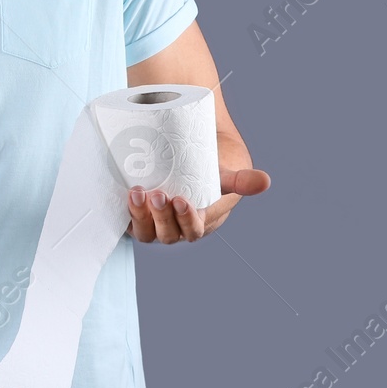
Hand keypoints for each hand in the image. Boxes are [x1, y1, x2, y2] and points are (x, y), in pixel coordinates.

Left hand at [126, 167, 270, 243]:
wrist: (188, 154)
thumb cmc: (213, 167)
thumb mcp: (227, 172)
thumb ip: (242, 178)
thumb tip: (265, 181)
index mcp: (201, 222)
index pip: (194, 229)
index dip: (186, 219)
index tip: (183, 200)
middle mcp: (177, 227)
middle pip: (168, 232)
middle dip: (161, 216)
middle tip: (159, 194)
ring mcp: (155, 221)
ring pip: (146, 231)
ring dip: (140, 215)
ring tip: (137, 193)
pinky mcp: (137, 213)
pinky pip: (129, 221)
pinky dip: (125, 213)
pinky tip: (121, 198)